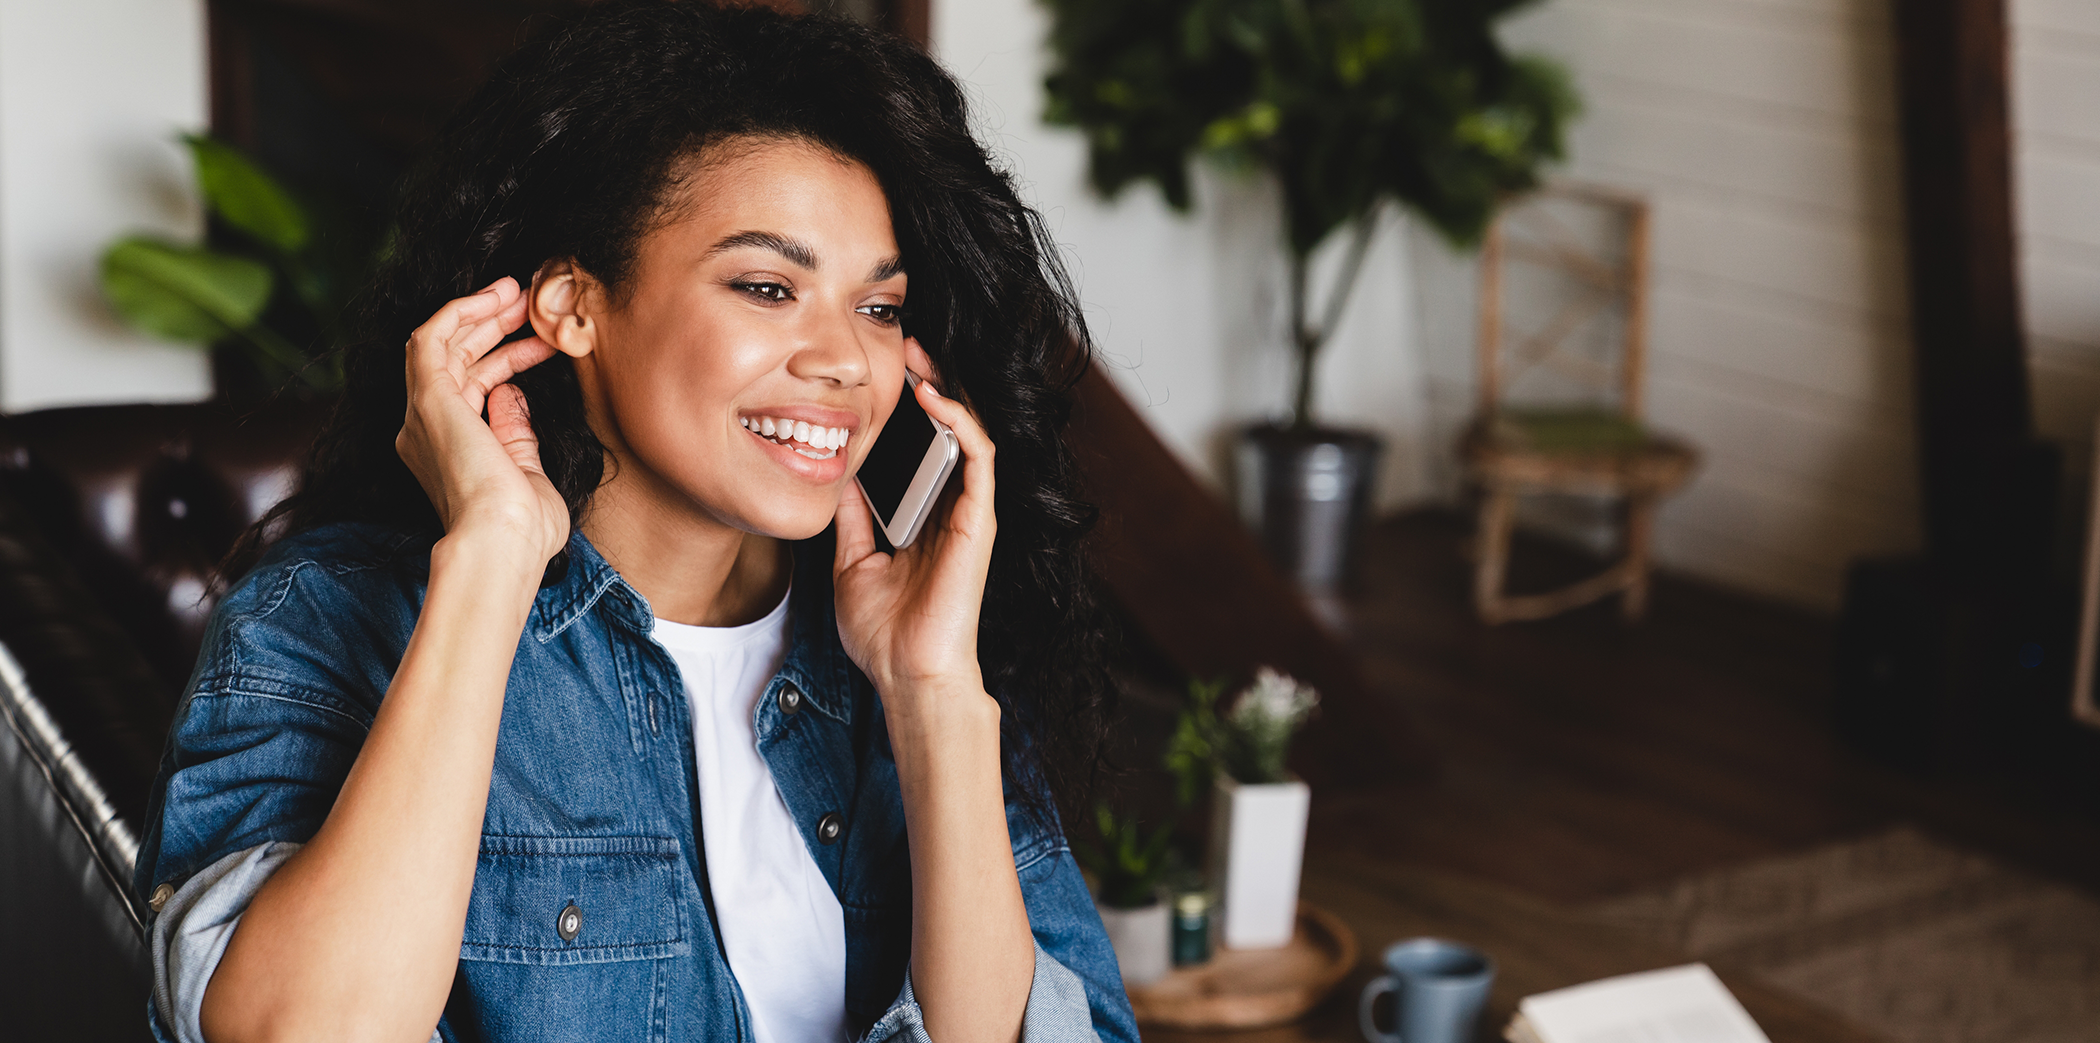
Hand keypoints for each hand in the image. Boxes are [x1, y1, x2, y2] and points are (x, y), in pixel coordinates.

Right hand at [395, 276, 566, 565]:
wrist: (502, 543)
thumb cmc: (522, 530)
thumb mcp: (525, 474)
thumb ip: (515, 434)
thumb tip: (510, 395)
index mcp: (446, 453)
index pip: (471, 390)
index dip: (506, 360)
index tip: (542, 343)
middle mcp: (424, 432)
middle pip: (454, 362)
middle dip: (492, 329)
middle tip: (529, 304)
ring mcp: (422, 415)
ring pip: (441, 345)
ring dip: (478, 314)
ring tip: (517, 292)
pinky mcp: (428, 399)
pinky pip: (431, 337)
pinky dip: (460, 311)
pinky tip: (494, 298)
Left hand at [832, 350, 997, 715]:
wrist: (906, 676)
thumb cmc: (884, 634)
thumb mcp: (852, 562)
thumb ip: (852, 518)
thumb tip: (836, 475)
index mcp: (925, 515)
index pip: (925, 445)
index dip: (910, 406)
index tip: (882, 371)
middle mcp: (952, 508)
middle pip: (951, 430)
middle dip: (932, 382)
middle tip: (905, 343)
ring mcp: (968, 513)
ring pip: (970, 433)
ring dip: (948, 390)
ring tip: (920, 356)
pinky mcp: (978, 521)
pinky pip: (979, 459)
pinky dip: (960, 423)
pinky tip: (935, 399)